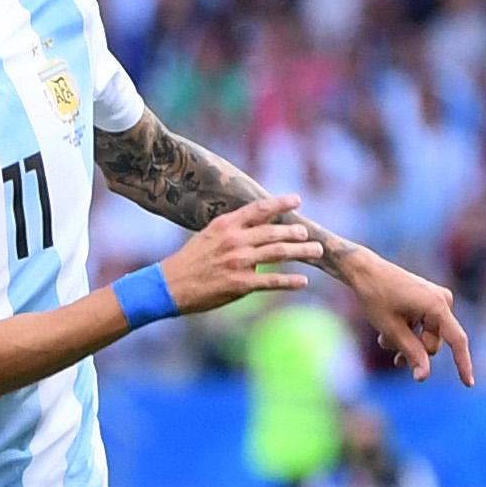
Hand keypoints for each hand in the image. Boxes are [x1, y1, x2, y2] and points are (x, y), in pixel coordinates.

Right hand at [159, 196, 323, 313]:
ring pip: (278, 253)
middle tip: (308, 234)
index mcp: (225, 225)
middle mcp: (234, 240)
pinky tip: (303, 281)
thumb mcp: (207, 236)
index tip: (297, 200)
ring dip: (301, 251)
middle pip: (274, 232)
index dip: (280, 203)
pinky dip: (290, 281)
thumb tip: (256, 232)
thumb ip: (232, 231)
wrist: (169, 285)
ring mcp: (239, 262)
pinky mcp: (240, 284)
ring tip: (316, 251)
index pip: (259, 209)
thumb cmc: (189, 261)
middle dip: (295, 232)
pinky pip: (272, 281)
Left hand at [336, 245, 475, 385]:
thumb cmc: (376, 298)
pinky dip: (407, 334)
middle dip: (412, 351)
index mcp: (438, 306)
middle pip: (434, 344)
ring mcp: (437, 301)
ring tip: (383, 338)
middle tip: (388, 347)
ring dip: (405, 343)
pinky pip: (423, 328)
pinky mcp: (429, 303)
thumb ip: (411, 354)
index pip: (457, 340)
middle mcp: (443, 301)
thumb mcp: (392, 331)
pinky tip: (387, 332)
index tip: (468, 384)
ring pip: (426, 339)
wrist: (365, 271)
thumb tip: (424, 377)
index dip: (463, 363)